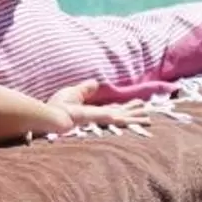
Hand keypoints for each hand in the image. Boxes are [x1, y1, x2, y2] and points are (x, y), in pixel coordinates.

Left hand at [34, 84, 149, 137]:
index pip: (111, 110)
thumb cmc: (57, 107)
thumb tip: (96, 82)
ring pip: (124, 118)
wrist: (51, 118)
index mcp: (92, 111)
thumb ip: (86, 89)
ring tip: (150, 118)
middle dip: (133, 114)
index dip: (123, 108)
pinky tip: (143, 119)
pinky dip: (133, 118)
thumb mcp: (73, 93)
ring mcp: (101, 119)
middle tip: (148, 113)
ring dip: (137, 117)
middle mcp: (98, 117)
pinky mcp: (102, 118)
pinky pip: (121, 118)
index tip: (133, 106)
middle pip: (120, 114)